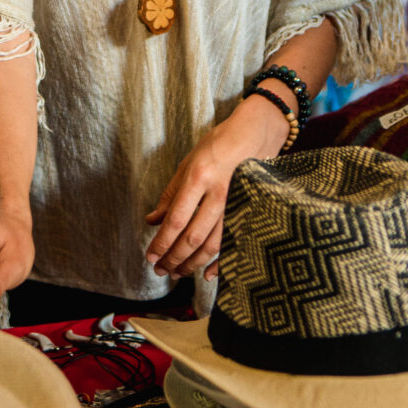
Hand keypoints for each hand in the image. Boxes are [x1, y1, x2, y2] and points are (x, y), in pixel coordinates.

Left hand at [144, 94, 288, 278]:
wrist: (257, 132)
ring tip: (176, 272)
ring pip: (213, 245)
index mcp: (200, 177)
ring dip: (192, 263)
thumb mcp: (189, 162)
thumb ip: (171, 193)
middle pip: (193, 237)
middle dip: (174, 258)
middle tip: (160, 269)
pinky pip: (235, 243)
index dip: (161, 242)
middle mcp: (220, 193)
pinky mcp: (251, 211)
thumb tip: (152, 220)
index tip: (150, 256)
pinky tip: (206, 274)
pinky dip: (221, 263)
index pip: (176, 220)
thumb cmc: (219, 144)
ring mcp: (238, 204)